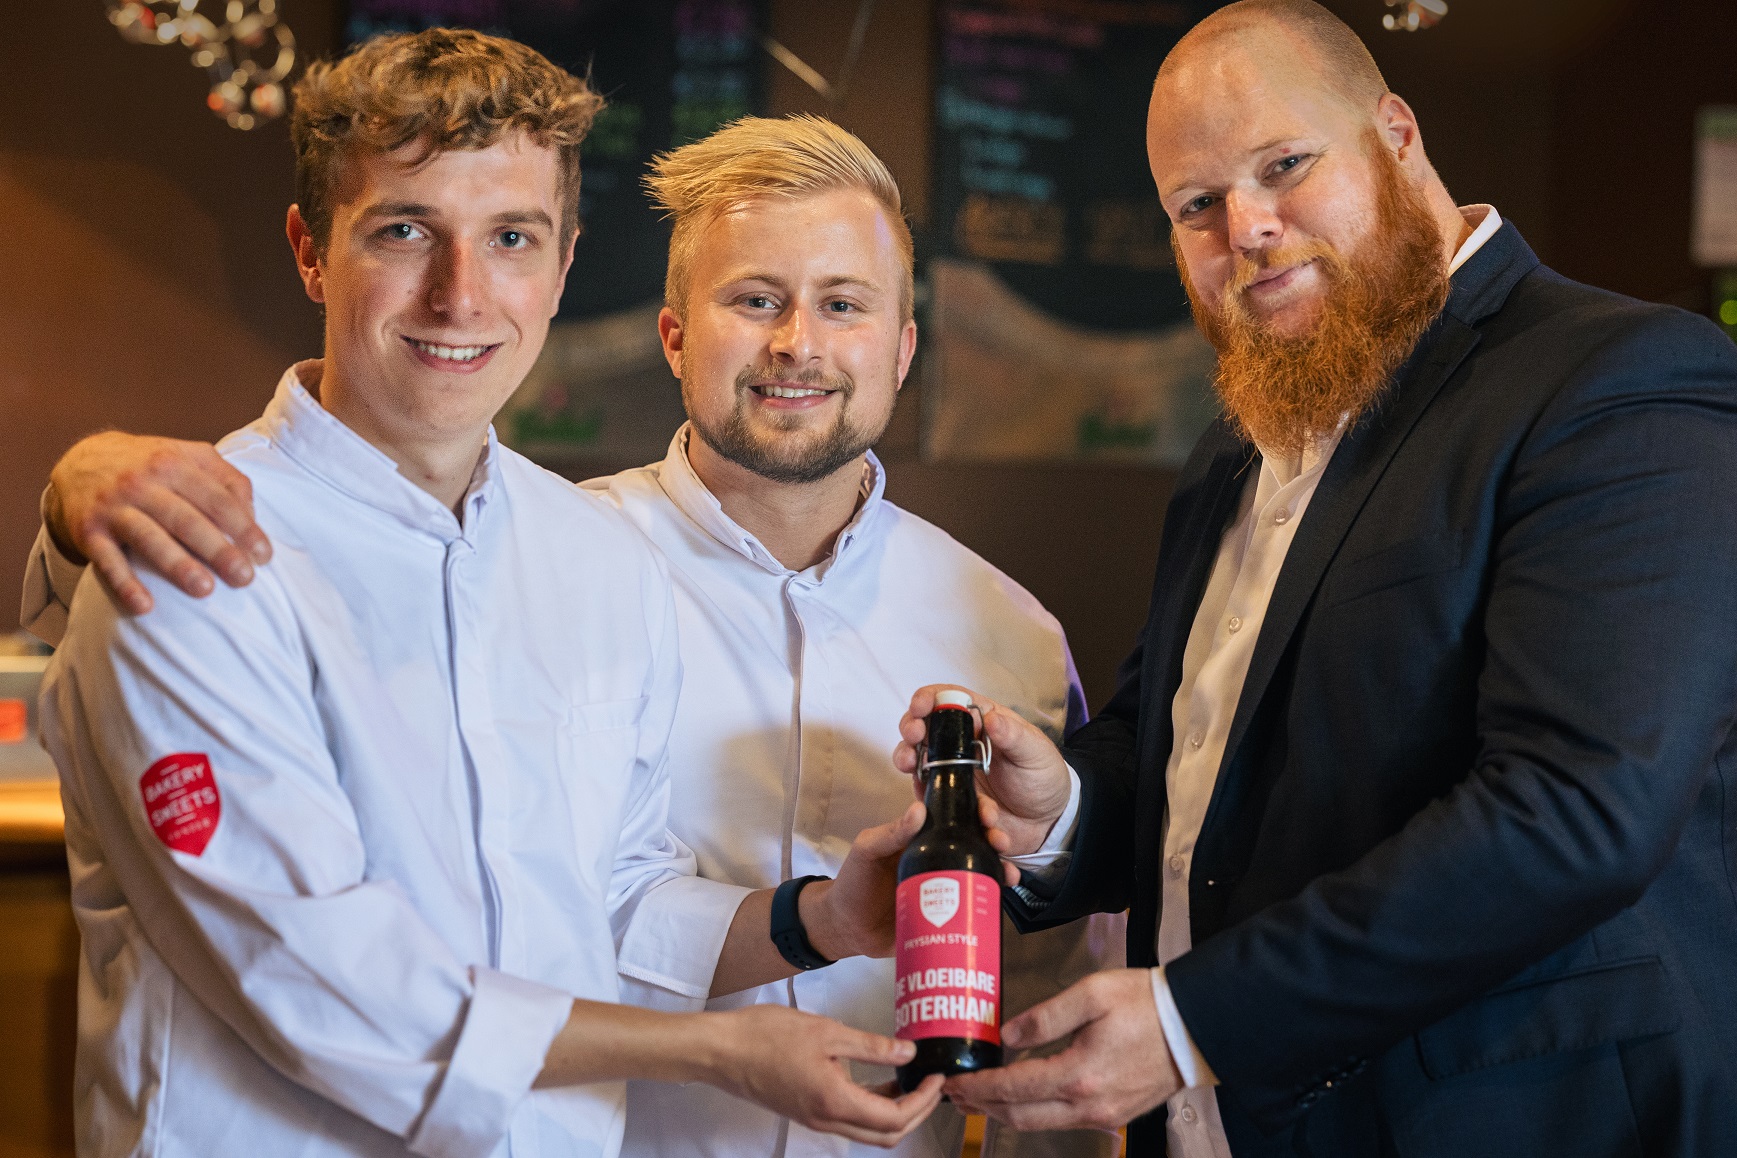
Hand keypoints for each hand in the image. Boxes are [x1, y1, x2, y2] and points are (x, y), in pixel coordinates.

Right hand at [45, 432, 269, 614]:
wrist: (79, 463)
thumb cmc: (150, 465)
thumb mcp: (187, 456)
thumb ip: (226, 479)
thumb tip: (253, 515)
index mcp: (173, 464)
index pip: (217, 499)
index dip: (243, 528)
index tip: (264, 556)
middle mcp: (142, 483)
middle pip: (186, 520)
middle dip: (218, 550)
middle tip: (244, 578)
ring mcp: (113, 507)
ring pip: (149, 538)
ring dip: (177, 565)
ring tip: (205, 590)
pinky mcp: (88, 531)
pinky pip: (107, 561)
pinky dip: (125, 584)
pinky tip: (146, 606)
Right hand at [702, 1005, 946, 1146]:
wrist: (722, 1051)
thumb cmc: (766, 1036)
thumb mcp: (827, 1031)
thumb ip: (871, 1046)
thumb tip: (908, 1053)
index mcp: (834, 1101)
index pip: (894, 1119)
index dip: (922, 1102)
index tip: (936, 1078)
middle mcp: (827, 1119)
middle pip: (886, 1135)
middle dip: (916, 1114)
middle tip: (931, 1085)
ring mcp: (816, 1119)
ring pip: (868, 1131)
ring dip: (895, 1113)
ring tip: (911, 1081)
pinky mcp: (807, 1111)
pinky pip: (850, 1119)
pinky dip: (872, 1106)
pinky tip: (879, 1079)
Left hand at [805, 798, 1019, 961]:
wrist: (848, 930)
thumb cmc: (854, 883)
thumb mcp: (867, 851)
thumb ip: (889, 833)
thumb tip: (920, 809)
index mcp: (923, 837)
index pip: (956, 815)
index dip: (976, 810)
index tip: (989, 814)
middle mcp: (939, 857)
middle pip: (976, 841)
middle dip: (996, 838)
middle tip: (1001, 844)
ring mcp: (946, 884)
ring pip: (981, 869)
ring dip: (1001, 867)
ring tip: (1009, 874)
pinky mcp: (949, 912)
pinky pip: (975, 902)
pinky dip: (993, 897)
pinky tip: (1003, 896)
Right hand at [894, 685, 1071, 855]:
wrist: (1046, 821)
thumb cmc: (1043, 776)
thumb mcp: (1036, 752)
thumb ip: (1014, 735)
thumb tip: (991, 718)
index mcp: (980, 721)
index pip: (947, 699)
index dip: (928, 697)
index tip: (920, 706)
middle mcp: (959, 743)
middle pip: (923, 726)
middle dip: (911, 728)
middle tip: (913, 737)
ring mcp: (950, 772)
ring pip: (916, 760)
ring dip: (908, 760)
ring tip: (913, 767)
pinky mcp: (948, 800)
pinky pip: (932, 800)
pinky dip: (936, 803)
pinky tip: (961, 810)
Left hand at [944, 969, 1181, 1132]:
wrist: (1196, 1026)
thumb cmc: (1146, 1004)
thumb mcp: (1092, 994)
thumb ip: (1045, 1017)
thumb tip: (1008, 1035)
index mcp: (1078, 1074)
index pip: (1013, 1088)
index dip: (979, 1087)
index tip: (954, 1082)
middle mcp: (1088, 1104)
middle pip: (1021, 1116)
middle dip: (984, 1107)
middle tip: (957, 1095)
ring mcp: (1103, 1114)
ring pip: (1041, 1123)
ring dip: (1007, 1113)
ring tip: (983, 1098)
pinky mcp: (1115, 1114)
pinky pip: (1064, 1121)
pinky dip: (1036, 1113)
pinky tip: (1026, 1098)